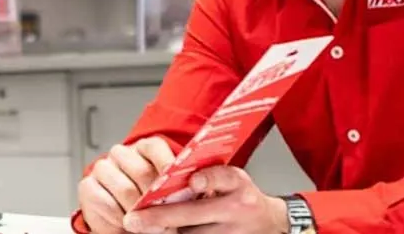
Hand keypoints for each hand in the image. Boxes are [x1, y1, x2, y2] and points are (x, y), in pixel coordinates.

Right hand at [79, 137, 176, 233]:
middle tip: (167, 218)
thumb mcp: (164, 193)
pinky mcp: (87, 186)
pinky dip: (120, 219)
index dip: (167, 165)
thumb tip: (180, 196)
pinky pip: (106, 203)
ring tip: (149, 225)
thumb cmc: (147, 203)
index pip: (155, 148)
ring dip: (139, 212)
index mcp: (143, 148)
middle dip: (156, 199)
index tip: (178, 185)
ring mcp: (103, 168)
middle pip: (142, 172)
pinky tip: (127, 224)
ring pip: (125, 189)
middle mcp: (121, 154)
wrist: (121, 218)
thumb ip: (172, 189)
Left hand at [121, 165, 288, 233]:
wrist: (269, 225)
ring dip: (164, 232)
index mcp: (238, 187)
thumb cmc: (242, 197)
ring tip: (140, 228)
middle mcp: (236, 211)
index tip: (190, 181)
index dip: (206, 180)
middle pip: (194, 215)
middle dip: (160, 217)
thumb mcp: (234, 178)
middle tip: (133, 220)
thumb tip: (183, 179)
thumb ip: (210, 175)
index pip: (222, 178)